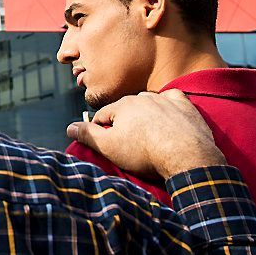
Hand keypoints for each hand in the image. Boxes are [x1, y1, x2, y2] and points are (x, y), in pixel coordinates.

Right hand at [66, 89, 226, 179]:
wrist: (186, 156)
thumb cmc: (145, 153)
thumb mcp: (109, 147)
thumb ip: (88, 135)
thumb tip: (69, 127)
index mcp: (122, 105)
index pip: (103, 115)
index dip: (100, 130)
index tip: (103, 143)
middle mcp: (142, 97)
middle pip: (125, 108)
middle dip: (122, 122)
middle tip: (126, 142)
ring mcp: (165, 100)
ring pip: (147, 103)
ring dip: (143, 114)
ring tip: (146, 133)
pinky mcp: (184, 107)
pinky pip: (173, 99)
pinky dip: (168, 105)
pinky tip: (167, 115)